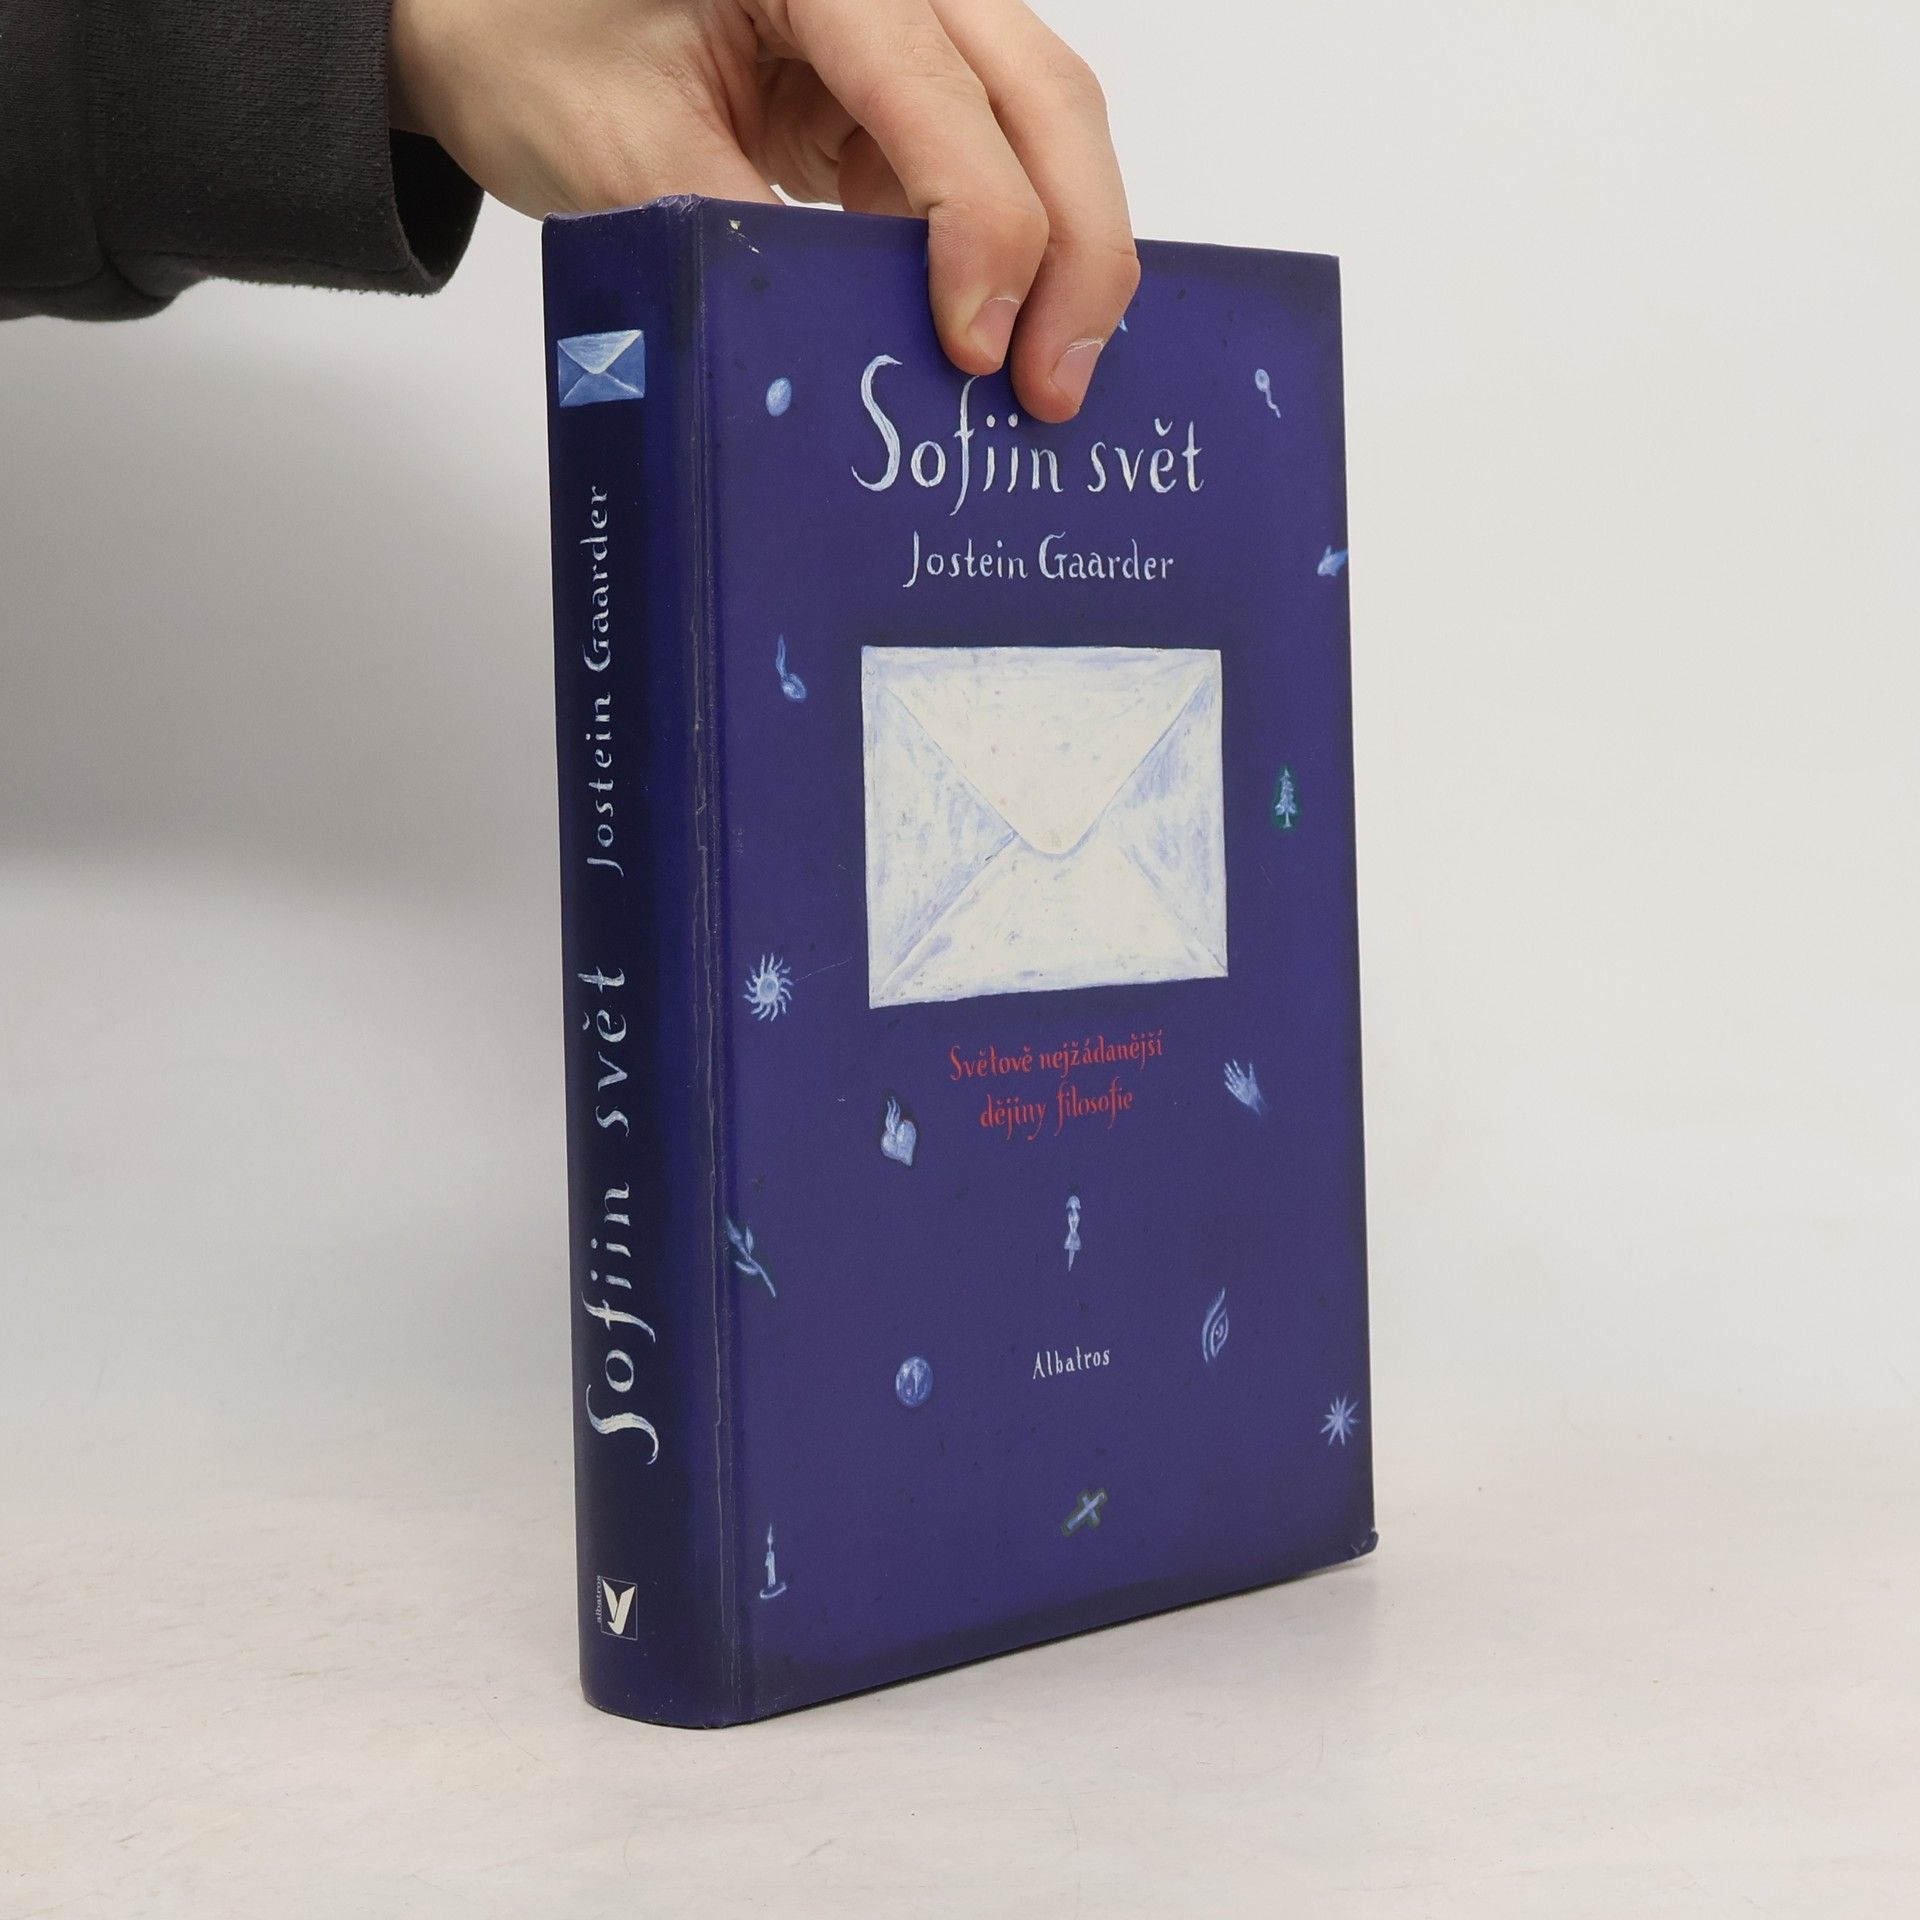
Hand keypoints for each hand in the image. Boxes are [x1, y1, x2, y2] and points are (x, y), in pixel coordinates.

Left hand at [388, 0, 1136, 419]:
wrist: (494, 16)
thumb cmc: (533, 48)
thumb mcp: (628, 155)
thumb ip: (747, 241)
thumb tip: (854, 356)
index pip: (942, 96)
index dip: (983, 230)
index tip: (975, 350)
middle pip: (1045, 98)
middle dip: (1076, 249)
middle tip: (1056, 385)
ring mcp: (909, 27)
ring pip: (1043, 128)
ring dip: (1062, 256)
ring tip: (1045, 379)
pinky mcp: (902, 90)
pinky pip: (993, 165)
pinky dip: (1010, 256)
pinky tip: (1002, 335)